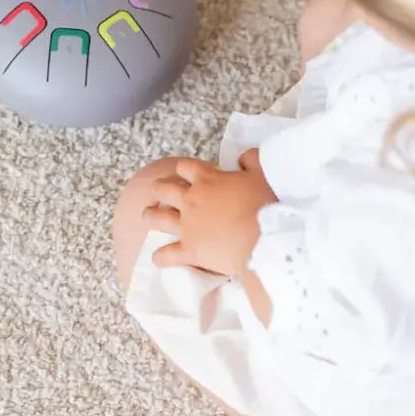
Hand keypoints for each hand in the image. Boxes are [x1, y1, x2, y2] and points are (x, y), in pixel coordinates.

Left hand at [144, 150, 276, 276]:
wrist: (262, 238)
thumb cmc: (265, 203)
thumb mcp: (263, 173)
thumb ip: (251, 160)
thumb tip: (242, 158)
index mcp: (207, 179)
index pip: (186, 167)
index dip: (185, 169)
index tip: (188, 173)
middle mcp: (191, 200)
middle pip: (164, 189)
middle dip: (160, 189)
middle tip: (160, 191)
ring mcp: (186, 226)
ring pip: (158, 218)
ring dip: (151, 215)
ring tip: (148, 215)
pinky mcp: (188, 251)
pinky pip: (166, 254)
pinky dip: (161, 256)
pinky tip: (159, 257)